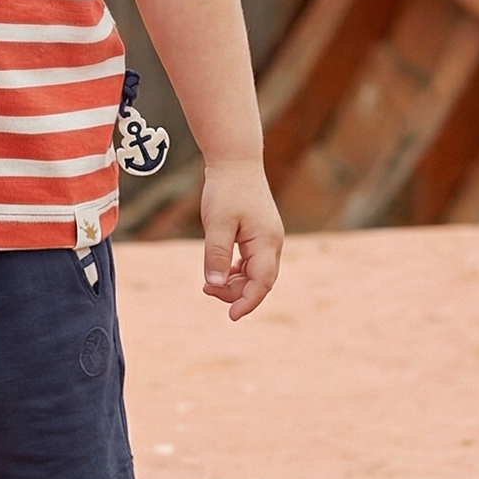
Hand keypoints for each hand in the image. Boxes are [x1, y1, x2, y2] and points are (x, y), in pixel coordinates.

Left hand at [199, 157, 281, 320]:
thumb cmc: (226, 190)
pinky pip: (252, 261)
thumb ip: (216, 254)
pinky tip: (220, 272)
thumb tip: (215, 284)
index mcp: (266, 242)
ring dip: (235, 283)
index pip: (262, 283)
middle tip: (206, 290)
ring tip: (208, 284)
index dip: (247, 302)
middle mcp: (272, 242)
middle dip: (236, 293)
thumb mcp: (217, 224)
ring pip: (256, 272)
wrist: (236, 161)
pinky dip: (237, 271)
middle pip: (260, 281)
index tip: (231, 317)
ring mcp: (268, 238)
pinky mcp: (260, 233)